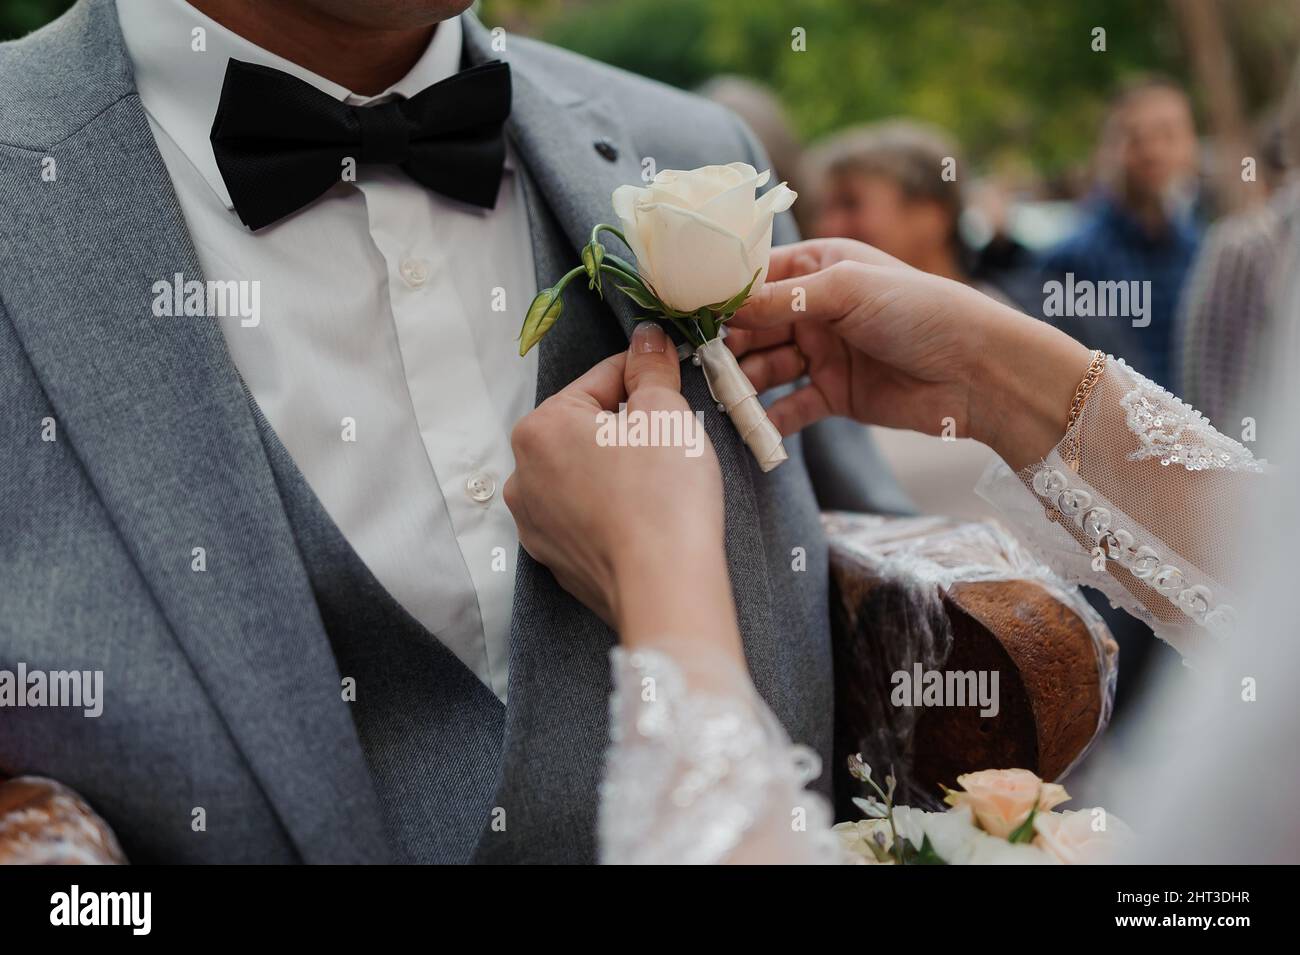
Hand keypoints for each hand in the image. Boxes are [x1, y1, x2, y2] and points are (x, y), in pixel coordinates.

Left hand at [505, 323, 741, 657]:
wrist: (664, 585)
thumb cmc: (663, 494)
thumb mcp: (666, 413)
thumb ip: (651, 369)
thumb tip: (646, 339)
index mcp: (540, 428)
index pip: (599, 381)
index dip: (644, 378)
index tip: (672, 382)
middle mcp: (522, 475)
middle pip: (584, 429)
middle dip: (626, 428)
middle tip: (671, 440)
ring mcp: (534, 523)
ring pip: (581, 474)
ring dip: (615, 468)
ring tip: (658, 482)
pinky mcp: (554, 560)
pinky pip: (582, 516)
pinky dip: (609, 510)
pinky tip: (642, 516)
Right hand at [729, 238, 1092, 469]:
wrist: (977, 371)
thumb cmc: (921, 310)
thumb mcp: (848, 289)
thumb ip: (784, 298)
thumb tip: (725, 304)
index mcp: (821, 266)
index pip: (757, 277)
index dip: (723, 294)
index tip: (688, 311)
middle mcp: (817, 309)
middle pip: (755, 325)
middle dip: (729, 343)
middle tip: (700, 362)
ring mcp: (824, 354)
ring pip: (767, 367)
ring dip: (745, 381)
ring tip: (723, 395)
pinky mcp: (835, 396)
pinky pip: (791, 406)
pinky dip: (771, 418)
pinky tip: (753, 427)